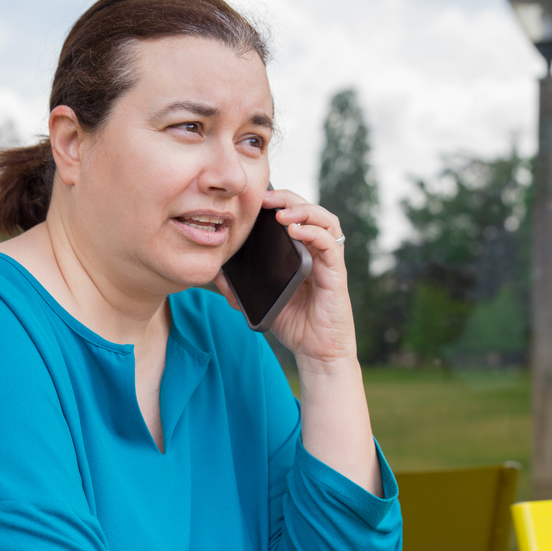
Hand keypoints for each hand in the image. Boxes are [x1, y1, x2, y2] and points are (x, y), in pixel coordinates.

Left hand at [214, 188, 354, 364]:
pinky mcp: (336, 272)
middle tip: (265, 198)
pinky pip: (330, 244)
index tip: (254, 199)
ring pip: (325, 219)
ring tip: (282, 213)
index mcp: (299, 251)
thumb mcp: (259, 301)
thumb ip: (239, 288)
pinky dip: (314, 232)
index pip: (293, 215)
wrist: (315, 352)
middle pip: (309, 210)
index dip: (277, 202)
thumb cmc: (292, 323)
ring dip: (304, 209)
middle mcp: (316, 251)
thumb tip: (215, 272)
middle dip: (288, 198)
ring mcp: (328, 260)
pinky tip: (296, 231)